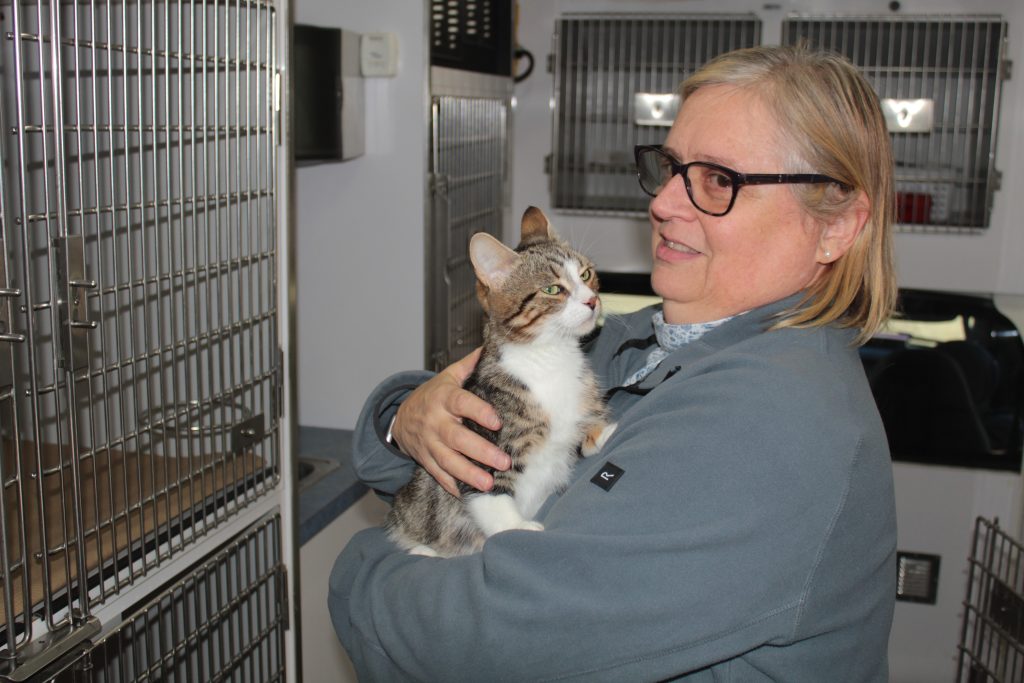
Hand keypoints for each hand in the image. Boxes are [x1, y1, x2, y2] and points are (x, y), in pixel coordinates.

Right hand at [391, 348, 510, 495]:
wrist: (400, 416)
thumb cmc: (433, 395)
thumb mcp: (448, 376)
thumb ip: (470, 365)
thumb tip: (492, 347)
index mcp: (444, 398)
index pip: (462, 403)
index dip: (478, 412)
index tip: (497, 422)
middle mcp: (435, 422)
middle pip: (457, 439)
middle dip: (481, 452)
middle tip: (504, 462)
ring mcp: (429, 443)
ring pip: (448, 462)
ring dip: (468, 475)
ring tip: (489, 485)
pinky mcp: (425, 460)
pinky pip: (439, 475)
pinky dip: (452, 486)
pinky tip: (469, 495)